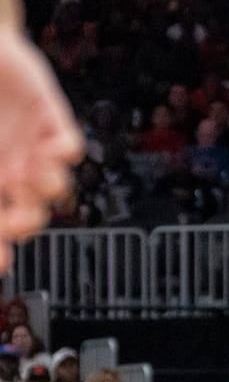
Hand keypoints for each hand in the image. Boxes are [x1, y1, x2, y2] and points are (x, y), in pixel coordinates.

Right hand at [0, 30, 82, 267]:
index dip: (0, 246)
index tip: (2, 263)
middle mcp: (9, 170)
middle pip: (30, 214)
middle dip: (24, 224)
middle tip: (14, 222)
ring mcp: (30, 147)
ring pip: (54, 184)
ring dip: (44, 187)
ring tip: (28, 178)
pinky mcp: (49, 118)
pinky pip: (69, 145)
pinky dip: (63, 153)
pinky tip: (51, 151)